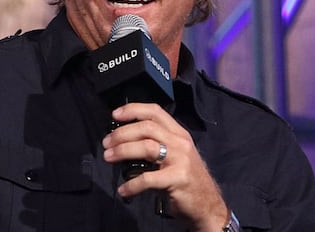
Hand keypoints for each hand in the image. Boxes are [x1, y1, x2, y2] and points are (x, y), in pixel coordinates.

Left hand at [102, 103, 228, 230]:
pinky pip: (149, 178)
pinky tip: (124, 189)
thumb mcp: (176, 155)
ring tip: (108, 157)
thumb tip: (124, 140)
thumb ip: (158, 144)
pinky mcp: (178, 179)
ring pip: (147, 147)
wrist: (207, 204)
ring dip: (123, 151)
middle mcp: (180, 143)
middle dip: (122, 133)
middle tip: (106, 143)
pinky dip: (132, 184)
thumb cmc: (186, 179)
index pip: (155, 112)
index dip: (133, 110)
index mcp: (179, 133)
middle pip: (147, 128)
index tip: (115, 115)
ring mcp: (181, 160)